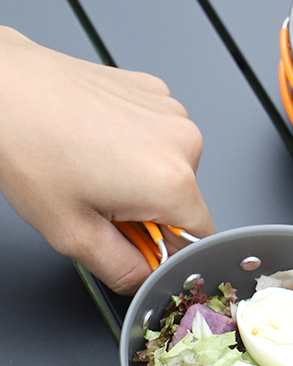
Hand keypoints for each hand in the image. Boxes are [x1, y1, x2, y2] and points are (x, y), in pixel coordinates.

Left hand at [0, 26, 213, 292]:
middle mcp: (184, 143)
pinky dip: (137, 143)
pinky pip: (161, 134)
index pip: (200, 238)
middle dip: (150, 210)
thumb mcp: (71, 235)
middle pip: (186, 200)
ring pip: (174, 166)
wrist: (3, 87)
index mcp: (172, 183)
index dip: (167, 248)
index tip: (135, 242)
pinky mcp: (157, 92)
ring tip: (94, 164)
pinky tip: (98, 137)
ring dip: (144, 175)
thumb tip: (146, 278)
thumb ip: (123, 271)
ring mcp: (173, 112)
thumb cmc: (27, 148)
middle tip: (99, 201)